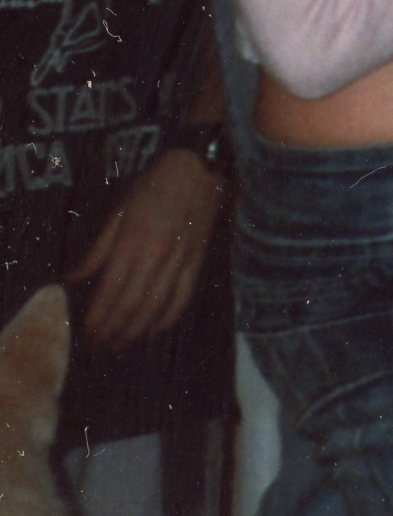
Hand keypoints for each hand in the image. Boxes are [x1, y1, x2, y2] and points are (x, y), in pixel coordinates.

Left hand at [66, 147, 222, 349]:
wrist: (198, 169)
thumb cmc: (151, 188)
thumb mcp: (118, 212)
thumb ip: (97, 249)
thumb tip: (72, 280)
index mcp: (132, 241)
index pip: (110, 290)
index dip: (97, 317)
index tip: (86, 333)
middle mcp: (156, 254)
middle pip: (132, 304)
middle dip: (113, 330)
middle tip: (100, 345)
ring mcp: (180, 258)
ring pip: (157, 305)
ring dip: (137, 330)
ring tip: (121, 344)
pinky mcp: (198, 259)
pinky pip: (184, 295)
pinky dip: (169, 317)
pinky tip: (155, 331)